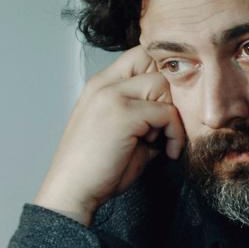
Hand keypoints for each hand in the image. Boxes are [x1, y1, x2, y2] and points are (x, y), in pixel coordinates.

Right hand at [34, 46, 186, 225]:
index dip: (159, 76)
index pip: (139, 56)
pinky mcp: (122, 115)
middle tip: (166, 126)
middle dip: (168, 94)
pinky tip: (167, 152)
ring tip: (160, 140)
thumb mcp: (123, 133)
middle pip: (154, 63)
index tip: (164, 109)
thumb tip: (176, 113)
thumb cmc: (98, 168)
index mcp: (100, 86)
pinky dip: (174, 134)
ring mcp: (111, 96)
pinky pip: (166, 112)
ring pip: (163, 84)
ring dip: (171, 114)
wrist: (72, 192)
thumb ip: (145, 115)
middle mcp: (103, 84)